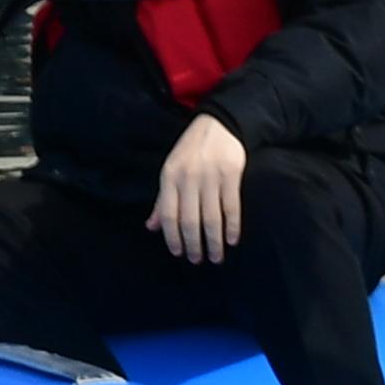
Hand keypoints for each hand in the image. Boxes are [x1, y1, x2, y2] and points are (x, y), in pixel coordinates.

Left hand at [148, 114, 248, 263]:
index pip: (168, 214)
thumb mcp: (171, 170)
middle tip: (198, 260)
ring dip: (213, 241)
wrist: (219, 124)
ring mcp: (211, 176)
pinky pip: (231, 207)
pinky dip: (232, 227)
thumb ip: (162, 200)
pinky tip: (232, 240)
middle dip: (193, 244)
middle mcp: (188, 177)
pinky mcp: (231, 174)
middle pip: (190, 220)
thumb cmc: (191, 151)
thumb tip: (151, 227)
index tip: (179, 253)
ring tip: (215, 257)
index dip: (173, 237)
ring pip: (211, 217)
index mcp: (169, 176)